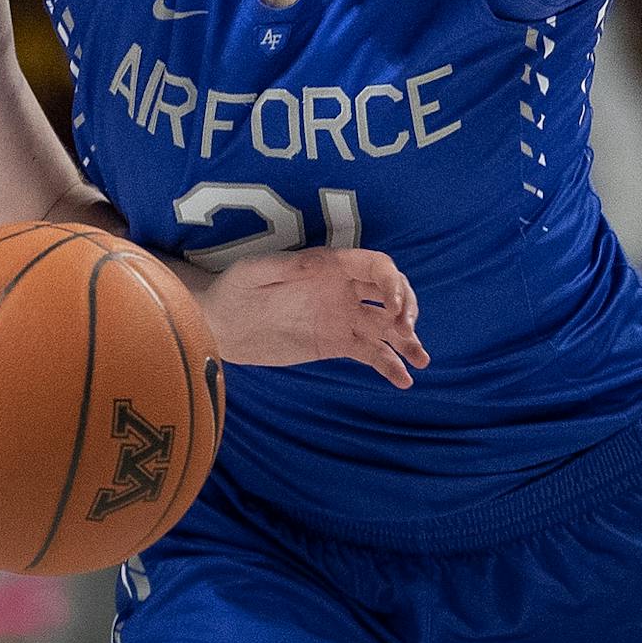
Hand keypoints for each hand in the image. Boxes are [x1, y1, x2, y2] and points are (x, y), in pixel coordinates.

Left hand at [195, 247, 429, 388]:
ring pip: (384, 326)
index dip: (391, 283)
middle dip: (406, 309)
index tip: (394, 306)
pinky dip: (388, 364)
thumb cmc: (234, 288)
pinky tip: (403, 379)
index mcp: (328, 266)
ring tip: (421, 360)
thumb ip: (286, 268)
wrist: (221, 323)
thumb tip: (319, 263)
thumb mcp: (255, 272)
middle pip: (389, 293)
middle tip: (406, 332)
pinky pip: (369, 352)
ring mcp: (341, 317)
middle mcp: (342, 289)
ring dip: (406, 340)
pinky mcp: (335, 343)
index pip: (375, 267)